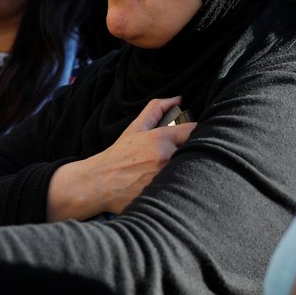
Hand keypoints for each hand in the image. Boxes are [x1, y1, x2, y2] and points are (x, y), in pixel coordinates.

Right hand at [48, 97, 196, 219]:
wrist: (99, 183)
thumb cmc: (119, 155)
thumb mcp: (135, 128)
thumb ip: (156, 110)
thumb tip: (178, 99)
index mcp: (160, 138)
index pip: (194, 130)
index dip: (195, 133)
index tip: (191, 138)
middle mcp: (166, 157)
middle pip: (196, 153)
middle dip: (190, 153)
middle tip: (181, 157)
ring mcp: (166, 178)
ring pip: (191, 171)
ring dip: (187, 171)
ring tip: (174, 173)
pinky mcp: (165, 196)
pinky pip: (184, 189)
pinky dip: (180, 186)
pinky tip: (170, 187)